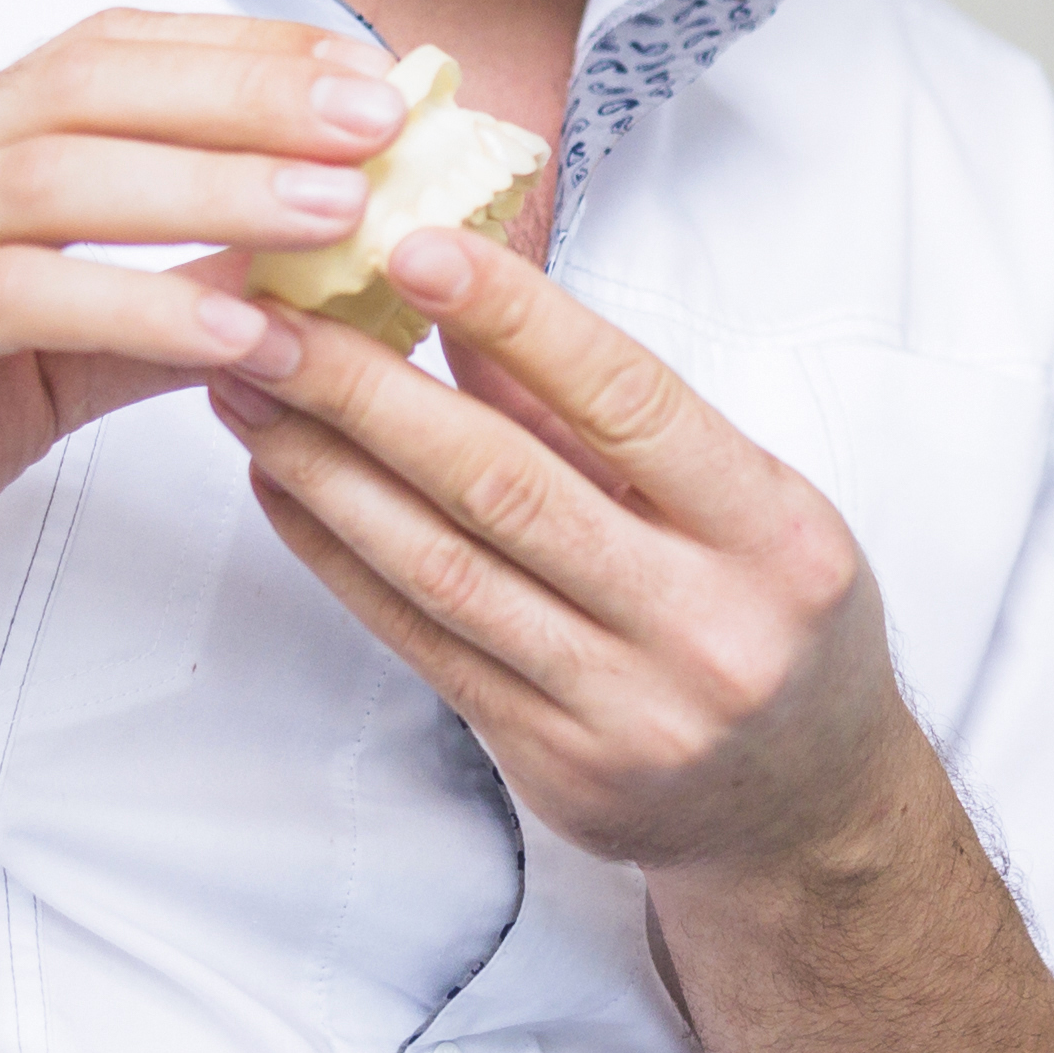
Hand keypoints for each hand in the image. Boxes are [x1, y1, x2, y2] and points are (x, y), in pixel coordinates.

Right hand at [0, 10, 400, 657]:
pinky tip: (232, 328)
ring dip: (207, 182)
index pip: (99, 57)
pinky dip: (130, 301)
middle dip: (246, 90)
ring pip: (52, 175)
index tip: (364, 73)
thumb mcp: (25, 375)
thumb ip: (141, 324)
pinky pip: (5, 298)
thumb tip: (284, 295)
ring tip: (336, 210)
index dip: (236, 53)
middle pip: (88, 86)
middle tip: (382, 116)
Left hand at [214, 225, 927, 879]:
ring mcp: (624, 708)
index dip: (515, 317)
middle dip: (369, 391)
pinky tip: (283, 488)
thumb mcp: (739, 501)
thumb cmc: (771, 617)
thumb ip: (600, 413)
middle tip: (270, 318)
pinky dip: (340, 558)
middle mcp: (703, 625)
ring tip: (247, 389)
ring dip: (325, 469)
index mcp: (772, 534)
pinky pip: (423, 643)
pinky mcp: (552, 765)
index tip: (412, 246)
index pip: (628, 401)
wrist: (807, 806)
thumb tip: (463, 299)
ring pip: (443, 569)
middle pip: (506, 486)